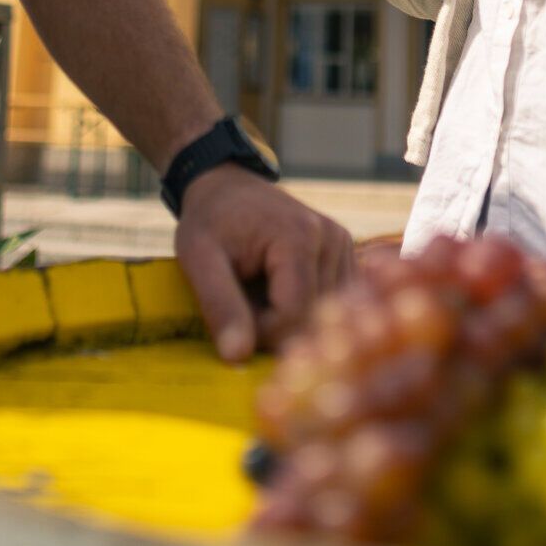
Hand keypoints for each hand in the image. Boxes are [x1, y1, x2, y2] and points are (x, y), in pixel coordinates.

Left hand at [174, 166, 354, 360]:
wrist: (226, 187)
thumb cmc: (210, 221)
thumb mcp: (199, 259)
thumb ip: (219, 305)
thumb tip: (237, 357)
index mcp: (300, 236)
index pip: (292, 318)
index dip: (259, 332)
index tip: (232, 314)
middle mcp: (333, 239)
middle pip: (311, 319)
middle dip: (273, 326)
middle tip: (243, 299)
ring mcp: (344, 247)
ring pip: (324, 318)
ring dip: (287, 320)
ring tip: (259, 291)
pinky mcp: (346, 257)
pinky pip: (330, 306)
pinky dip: (303, 311)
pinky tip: (279, 291)